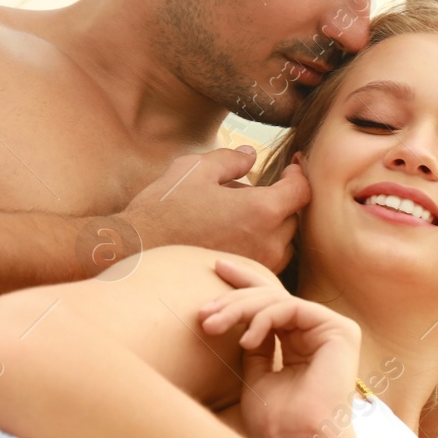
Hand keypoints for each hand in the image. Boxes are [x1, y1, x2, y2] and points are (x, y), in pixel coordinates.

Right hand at [118, 147, 306, 271]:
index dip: (299, 174)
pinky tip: (233, 236)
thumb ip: (231, 159)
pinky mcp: (244, 281)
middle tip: (257, 187)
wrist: (136, 253)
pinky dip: (260, 245)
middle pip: (294, 216)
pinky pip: (267, 260)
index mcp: (262, 211)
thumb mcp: (195, 170)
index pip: (302, 190)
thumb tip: (251, 155)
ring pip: (283, 241)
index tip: (291, 167)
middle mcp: (268, 243)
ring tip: (241, 213)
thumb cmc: (164, 210)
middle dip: (281, 199)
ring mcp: (258, 266)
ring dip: (272, 224)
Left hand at [198, 259, 365, 437]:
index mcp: (304, 343)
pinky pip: (291, 308)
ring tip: (213, 325)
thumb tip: (236, 319)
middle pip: (273, 297)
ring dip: (239, 308)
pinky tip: (246, 339)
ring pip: (278, 300)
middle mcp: (321, 333)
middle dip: (233, 299)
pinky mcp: (340, 331)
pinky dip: (263, 319)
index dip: (244, 284)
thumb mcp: (255, 376)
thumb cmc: (278, 424)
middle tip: (203, 312)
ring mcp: (332, 330)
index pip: (273, 304)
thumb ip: (253, 345)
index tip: (214, 269)